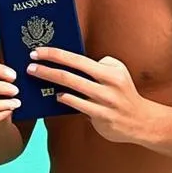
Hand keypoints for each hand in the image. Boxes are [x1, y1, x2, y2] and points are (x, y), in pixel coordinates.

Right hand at [0, 61, 20, 130]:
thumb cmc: (4, 94)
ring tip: (17, 102)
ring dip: (5, 103)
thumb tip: (23, 65)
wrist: (3, 116)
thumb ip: (8, 74)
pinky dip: (4, 113)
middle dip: (2, 87)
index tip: (14, 76)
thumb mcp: (5, 82)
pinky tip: (11, 110)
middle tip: (16, 90)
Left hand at [26, 48, 155, 143]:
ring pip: (70, 90)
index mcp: (109, 71)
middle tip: (29, 66)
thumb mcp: (119, 71)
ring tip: (36, 78)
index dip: (55, 54)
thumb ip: (101, 63)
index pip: (77, 59)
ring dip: (50, 83)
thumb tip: (75, 61)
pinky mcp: (101, 117)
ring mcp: (103, 102)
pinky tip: (56, 97)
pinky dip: (64, 100)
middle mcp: (107, 85)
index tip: (38, 51)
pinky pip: (77, 106)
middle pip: (69, 75)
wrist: (142, 121)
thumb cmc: (124, 93)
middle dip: (46, 69)